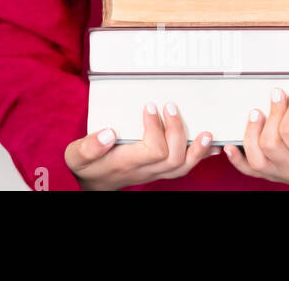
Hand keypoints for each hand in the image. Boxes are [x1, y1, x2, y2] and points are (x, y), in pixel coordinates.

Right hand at [66, 100, 222, 190]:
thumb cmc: (87, 165)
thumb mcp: (77, 155)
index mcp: (126, 163)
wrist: (94, 182)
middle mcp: (145, 170)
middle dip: (177, 130)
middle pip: (173, 157)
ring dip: (198, 149)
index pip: (153, 150)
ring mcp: (155, 172)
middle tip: (171, 106)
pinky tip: (211, 144)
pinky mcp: (160, 169)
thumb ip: (90, 146)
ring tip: (206, 132)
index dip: (156, 128)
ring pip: (183, 166)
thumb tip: (109, 132)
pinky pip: (185, 167)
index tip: (149, 106)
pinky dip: (201, 155)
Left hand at [223, 84, 288, 189]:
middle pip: (271, 142)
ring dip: (251, 131)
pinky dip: (237, 158)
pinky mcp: (271, 174)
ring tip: (257, 111)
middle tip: (277, 94)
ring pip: (256, 155)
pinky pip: (249, 170)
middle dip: (273, 113)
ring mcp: (279, 173)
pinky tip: (229, 146)